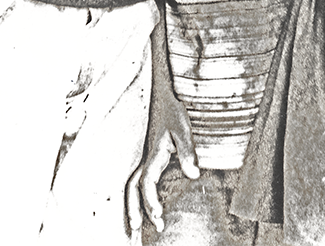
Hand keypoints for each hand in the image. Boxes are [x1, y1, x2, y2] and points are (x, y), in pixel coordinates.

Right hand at [127, 75, 198, 233]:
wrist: (162, 95)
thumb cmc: (173, 112)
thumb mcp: (183, 129)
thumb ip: (187, 152)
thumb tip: (193, 175)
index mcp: (153, 154)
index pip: (147, 182)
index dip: (150, 200)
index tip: (158, 215)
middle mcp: (145, 158)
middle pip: (132, 188)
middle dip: (134, 209)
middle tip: (139, 228)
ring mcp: (144, 156)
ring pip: (131, 184)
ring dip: (132, 203)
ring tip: (136, 223)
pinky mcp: (147, 154)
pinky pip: (136, 177)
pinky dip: (136, 193)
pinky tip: (143, 200)